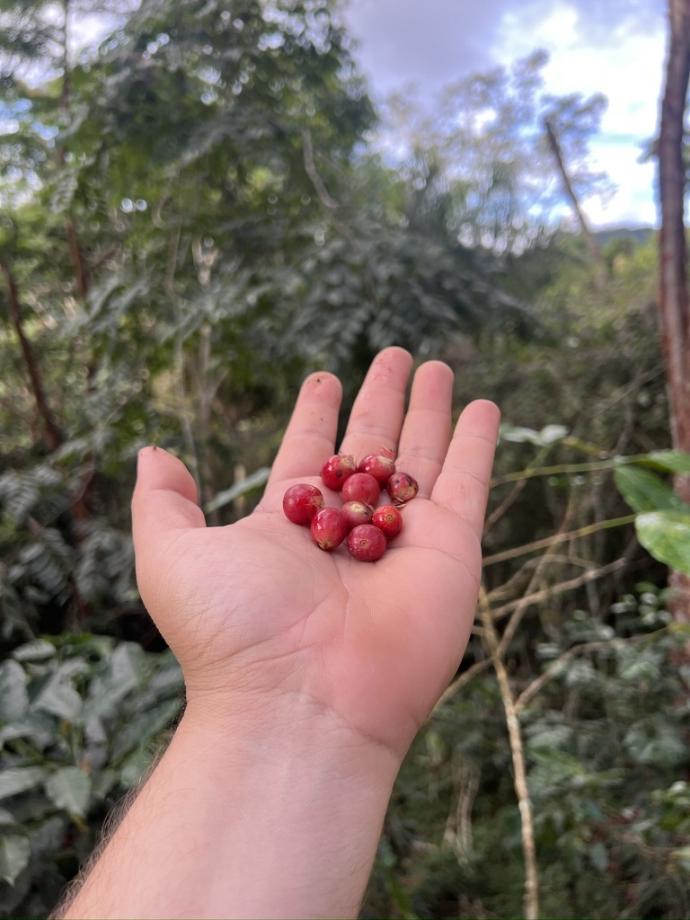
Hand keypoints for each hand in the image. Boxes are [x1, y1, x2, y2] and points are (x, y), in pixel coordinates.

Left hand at [132, 347, 498, 759]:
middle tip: (395, 355)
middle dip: (381, 400)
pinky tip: (483, 408)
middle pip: (369, 447)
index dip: (316, 414)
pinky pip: (467, 485)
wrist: (303, 702)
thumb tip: (153, 453)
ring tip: (435, 366)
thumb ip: (162, 502)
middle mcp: (348, 529)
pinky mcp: (450, 550)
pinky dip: (477, 445)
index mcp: (290, 524)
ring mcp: (403, 539)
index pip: (309, 453)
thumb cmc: (232, 631)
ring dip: (429, 412)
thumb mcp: (171, 556)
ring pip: (420, 458)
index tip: (325, 379)